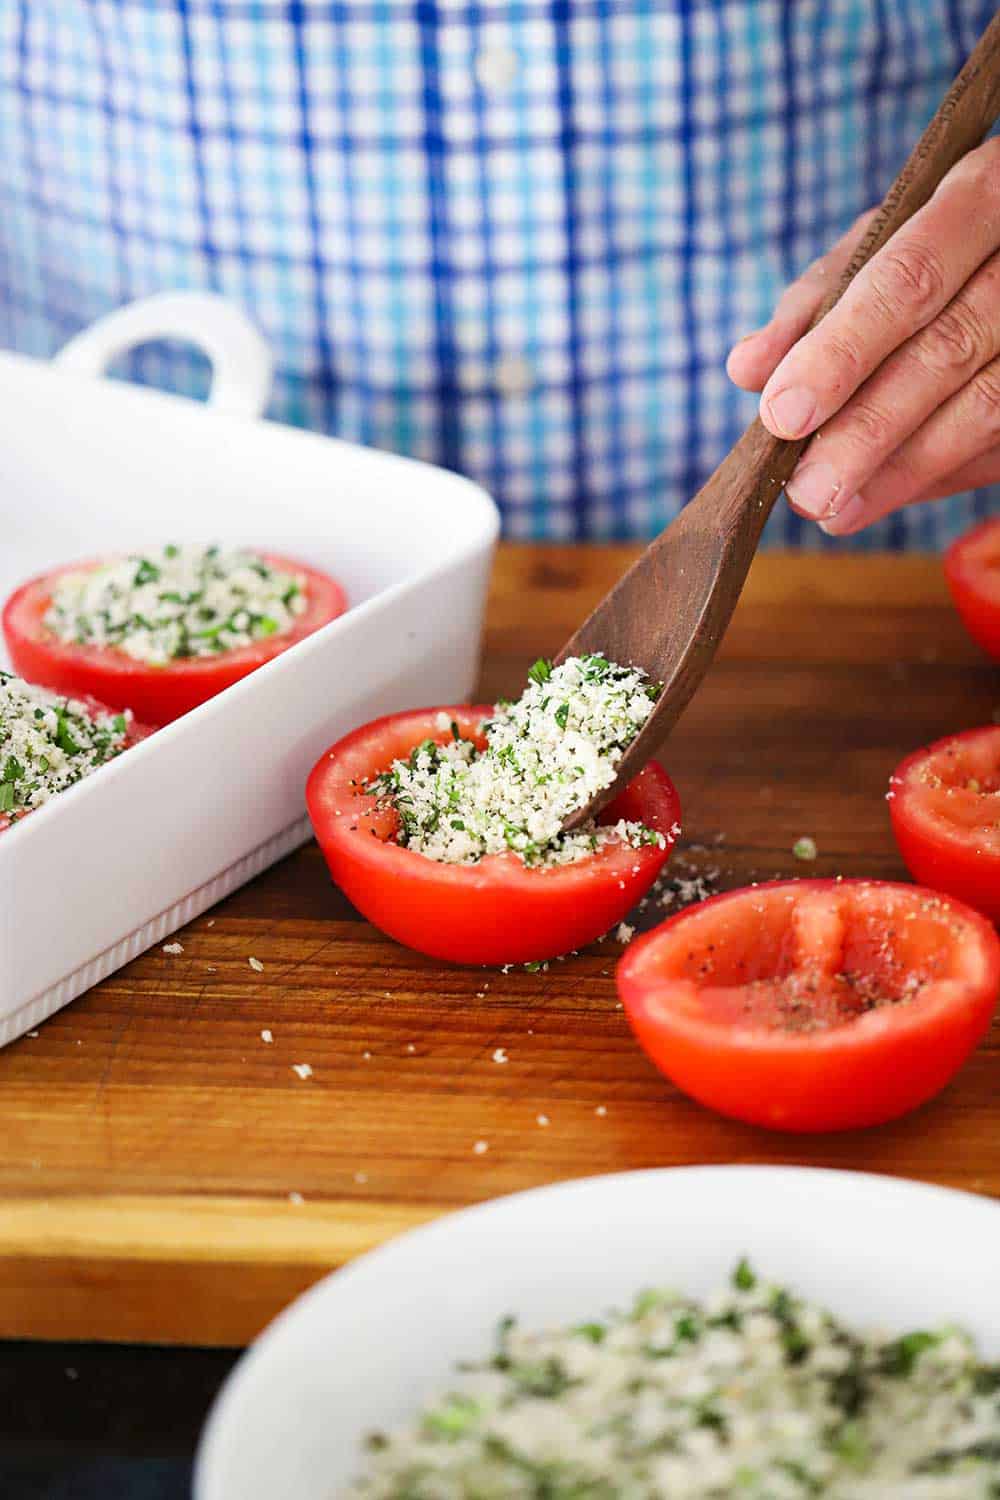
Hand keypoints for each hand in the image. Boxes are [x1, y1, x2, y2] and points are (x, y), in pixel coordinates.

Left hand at [727, 139, 999, 534]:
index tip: (782, 417)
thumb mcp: (881, 246)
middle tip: (808, 491)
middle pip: (950, 351)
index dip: (841, 354)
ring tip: (836, 510)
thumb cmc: (942, 243)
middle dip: (868, 430)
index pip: (906, 280)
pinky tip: (886, 495)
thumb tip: (747, 369)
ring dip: (903, 471)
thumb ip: (815, 304)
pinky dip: (943, 476)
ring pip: (988, 407)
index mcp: (980, 196)